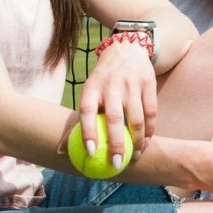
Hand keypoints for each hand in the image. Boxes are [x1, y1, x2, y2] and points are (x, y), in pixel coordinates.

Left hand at [77, 39, 156, 163]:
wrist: (127, 48)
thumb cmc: (103, 80)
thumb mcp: (88, 92)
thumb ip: (76, 121)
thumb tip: (60, 150)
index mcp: (91, 87)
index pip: (86, 110)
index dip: (87, 132)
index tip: (90, 153)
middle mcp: (111, 84)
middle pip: (114, 118)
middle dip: (116, 144)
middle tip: (117, 164)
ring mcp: (132, 83)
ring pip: (137, 118)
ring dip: (138, 141)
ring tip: (135, 157)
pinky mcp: (148, 83)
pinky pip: (151, 112)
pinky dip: (150, 130)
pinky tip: (146, 142)